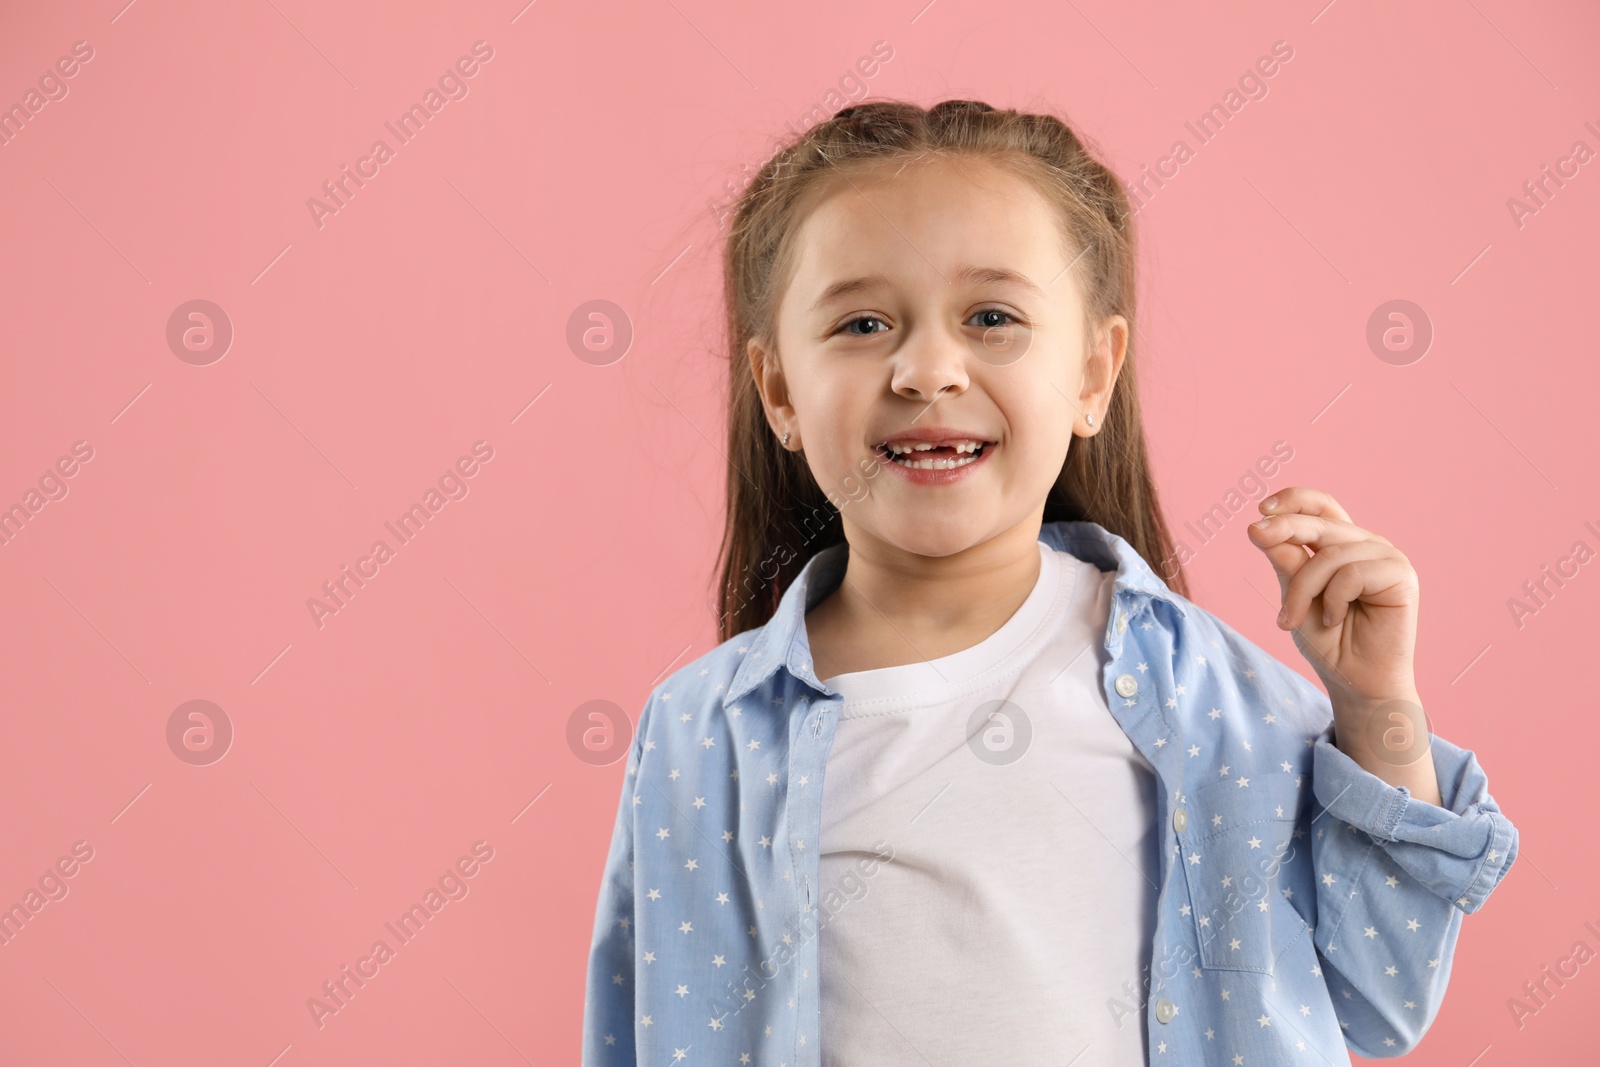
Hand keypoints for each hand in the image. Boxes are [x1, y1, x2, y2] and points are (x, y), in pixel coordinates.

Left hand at [1247, 487, 1439, 803]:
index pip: (1320, 507)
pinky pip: (1352, 573)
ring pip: (1330, 554)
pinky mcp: (1401, 575)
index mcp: (1341, 545)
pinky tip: (1334, 620)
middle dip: (1283, 529)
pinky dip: (1333, 599)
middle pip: (1319, 523)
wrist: (1354, 682)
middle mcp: (1365, 545)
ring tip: (1293, 620)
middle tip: (1255, 537)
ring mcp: (1386, 557)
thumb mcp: (1294, 595)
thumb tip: (1259, 526)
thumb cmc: (1327, 641)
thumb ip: (1285, 560)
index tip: (1261, 508)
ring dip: (1303, 589)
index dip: (1293, 499)